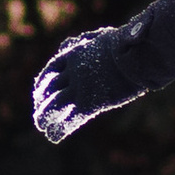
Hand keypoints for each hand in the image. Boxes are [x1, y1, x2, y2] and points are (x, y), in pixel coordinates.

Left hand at [33, 22, 151, 146]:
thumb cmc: (124, 45)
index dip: (43, 81)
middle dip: (42, 100)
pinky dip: (60, 129)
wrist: (135, 56)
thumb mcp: (100, 37)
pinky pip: (70, 119)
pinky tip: (53, 137)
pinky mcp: (88, 104)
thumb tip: (67, 44)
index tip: (39, 90)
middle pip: (50, 88)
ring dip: (45, 116)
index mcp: (74, 54)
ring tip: (41, 126)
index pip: (52, 69)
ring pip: (55, 105)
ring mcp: (79, 88)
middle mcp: (72, 72)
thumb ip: (84, 41)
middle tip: (38, 110)